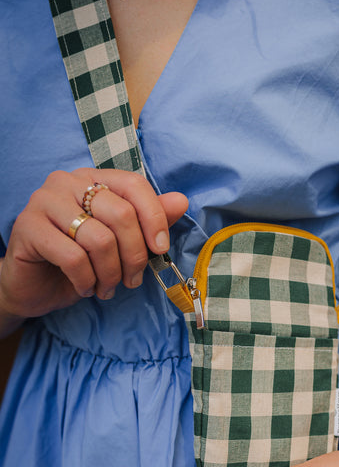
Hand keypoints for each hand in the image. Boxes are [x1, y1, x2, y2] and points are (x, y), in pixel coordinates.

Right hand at [0, 168, 187, 319]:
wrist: (34, 287)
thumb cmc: (80, 262)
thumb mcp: (120, 243)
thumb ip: (148, 220)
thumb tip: (181, 201)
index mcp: (93, 178)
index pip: (134, 185)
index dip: (154, 218)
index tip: (160, 249)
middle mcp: (67, 181)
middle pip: (121, 214)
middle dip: (134, 256)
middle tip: (131, 281)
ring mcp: (44, 201)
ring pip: (99, 239)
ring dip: (110, 273)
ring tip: (107, 287)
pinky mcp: (28, 227)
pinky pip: (73, 257)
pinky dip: (87, 280)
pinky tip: (86, 287)